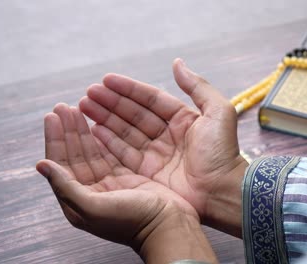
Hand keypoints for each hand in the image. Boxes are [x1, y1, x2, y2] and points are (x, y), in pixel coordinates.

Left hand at [36, 104, 215, 261]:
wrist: (168, 226)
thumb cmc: (132, 221)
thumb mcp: (93, 208)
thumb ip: (66, 187)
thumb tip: (41, 165)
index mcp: (79, 200)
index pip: (61, 164)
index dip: (55, 140)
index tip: (52, 116)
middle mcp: (92, 190)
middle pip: (76, 154)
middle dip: (69, 130)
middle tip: (63, 107)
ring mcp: (112, 182)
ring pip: (93, 151)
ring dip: (84, 130)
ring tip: (77, 109)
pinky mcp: (129, 176)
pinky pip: (112, 152)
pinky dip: (105, 137)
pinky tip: (99, 124)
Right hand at [79, 59, 247, 235]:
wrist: (222, 191)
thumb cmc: (222, 152)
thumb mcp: (218, 112)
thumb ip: (197, 86)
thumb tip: (177, 63)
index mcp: (183, 119)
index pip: (151, 99)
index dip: (129, 89)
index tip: (106, 79)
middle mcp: (167, 135)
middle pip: (134, 114)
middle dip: (111, 103)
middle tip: (88, 94)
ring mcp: (157, 154)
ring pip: (125, 132)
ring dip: (105, 119)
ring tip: (84, 107)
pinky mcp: (148, 173)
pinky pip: (124, 153)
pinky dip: (108, 142)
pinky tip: (92, 130)